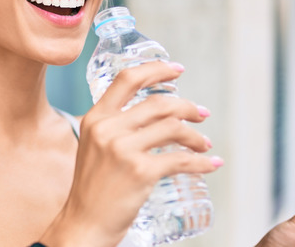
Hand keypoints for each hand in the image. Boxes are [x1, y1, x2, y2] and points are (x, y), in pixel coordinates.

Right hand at [40, 61, 222, 246]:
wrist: (84, 224)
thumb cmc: (92, 189)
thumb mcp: (93, 146)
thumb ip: (114, 126)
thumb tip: (153, 114)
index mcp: (95, 118)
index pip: (127, 79)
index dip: (156, 69)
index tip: (176, 70)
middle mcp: (108, 129)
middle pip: (158, 103)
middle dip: (187, 107)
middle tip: (201, 114)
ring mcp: (123, 150)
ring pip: (173, 127)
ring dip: (196, 136)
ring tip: (204, 144)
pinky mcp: (140, 172)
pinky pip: (180, 160)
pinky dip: (201, 162)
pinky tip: (209, 164)